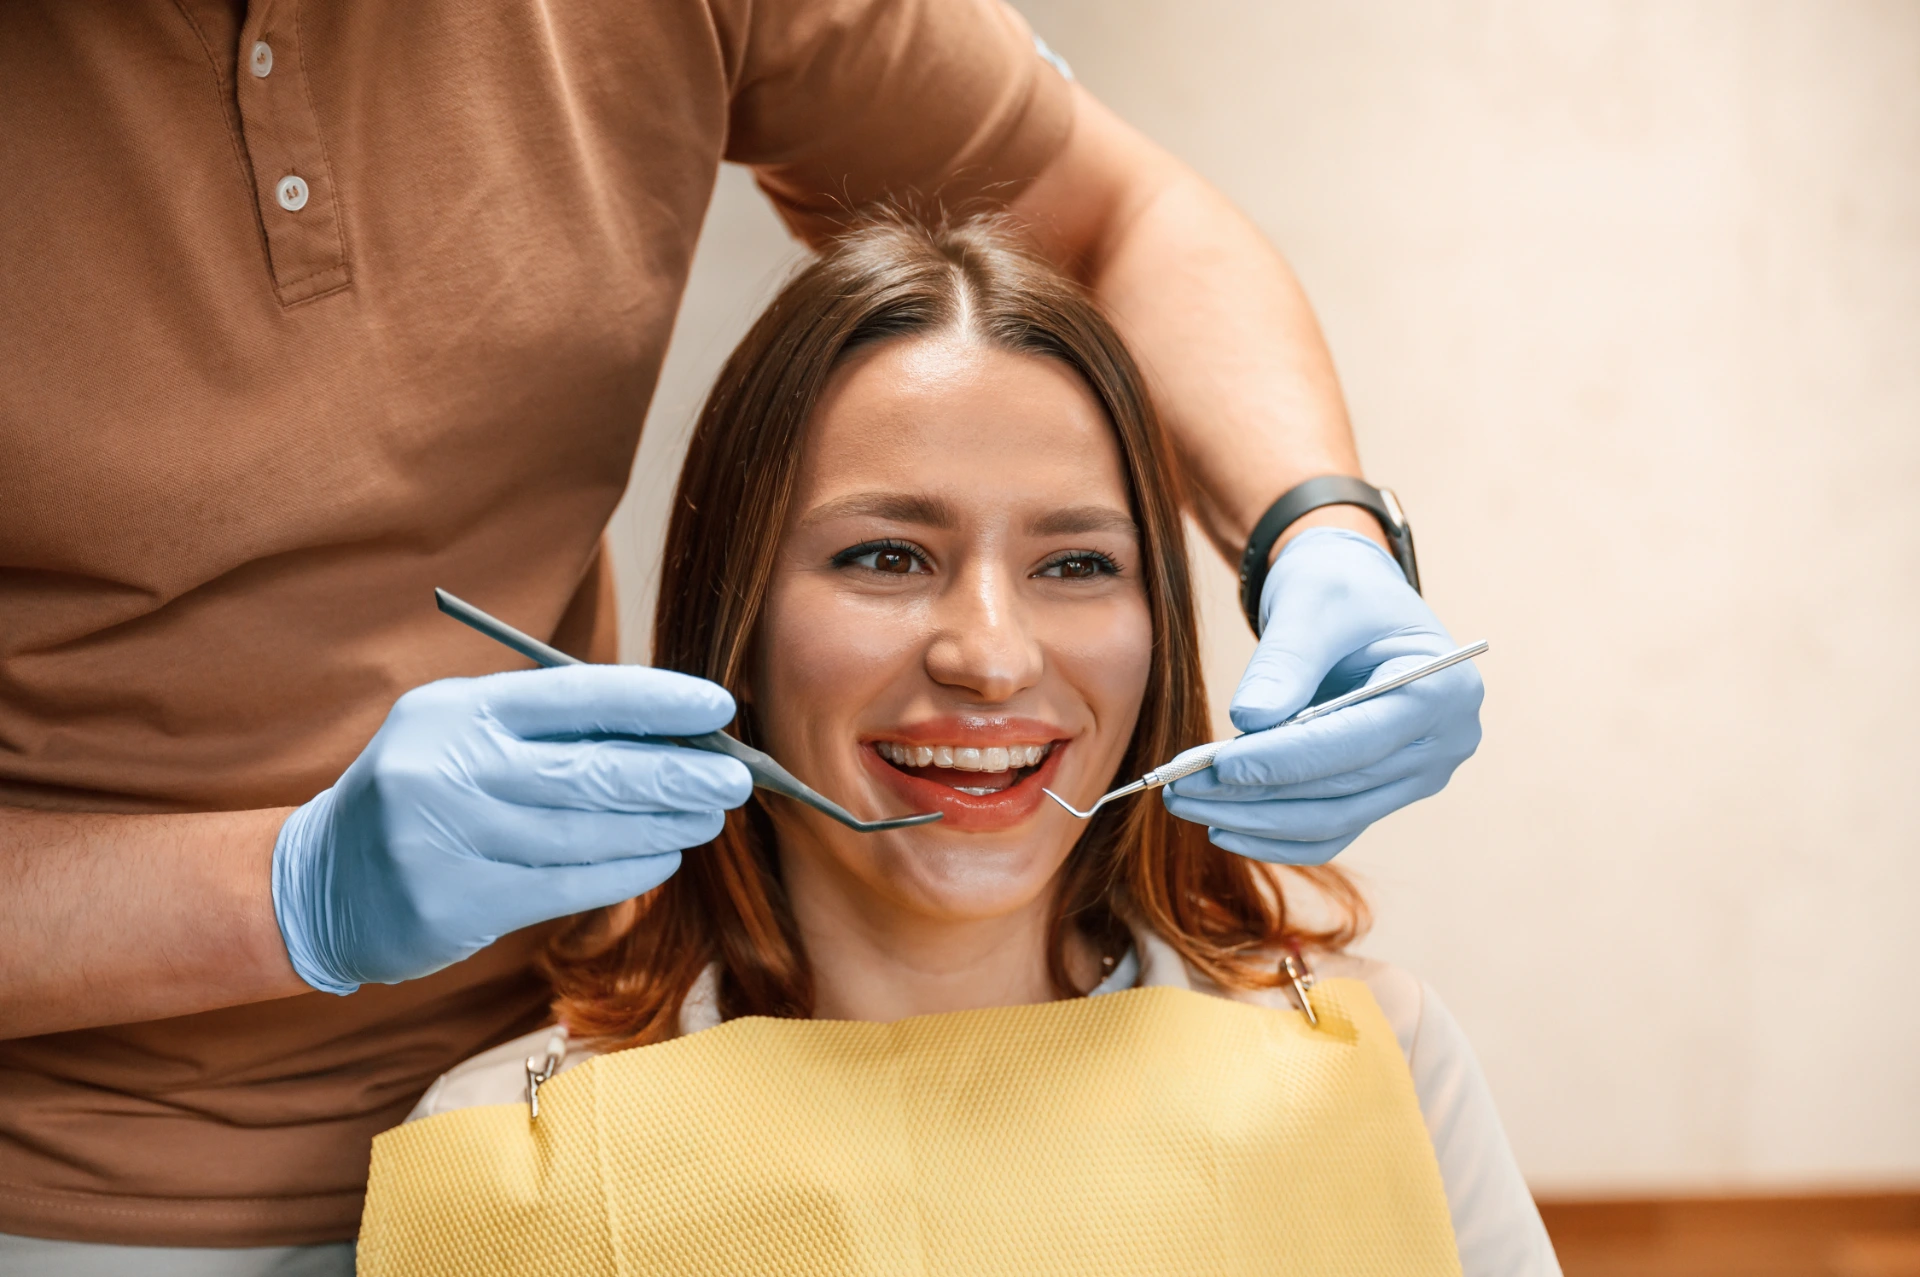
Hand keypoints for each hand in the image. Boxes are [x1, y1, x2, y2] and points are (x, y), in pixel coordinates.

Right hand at [272, 665, 752, 993]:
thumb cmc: (428, 790)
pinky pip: (563, 885)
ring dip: (660, 826)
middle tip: (737, 778)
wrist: (322, 880)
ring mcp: (447, 838)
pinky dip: (624, 872)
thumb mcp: (468, 734)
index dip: (655, 701)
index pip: (574, 695)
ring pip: (584, 834)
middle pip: (590, 770)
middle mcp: (448, 767)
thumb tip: (674, 732)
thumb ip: (553, 730)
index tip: (718, 708)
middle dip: (676, 773)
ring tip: (708, 818)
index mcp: (458, 708)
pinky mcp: (454, 902)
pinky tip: (663, 859)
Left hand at [1163, 528, 1482, 863]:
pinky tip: (1222, 826)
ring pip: (1330, 819)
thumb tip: (1248, 719)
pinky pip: (1330, 829)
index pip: (1356, 743)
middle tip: (1181, 788)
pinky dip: (1275, 835)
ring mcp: (1419, 775)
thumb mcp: (1311, 604)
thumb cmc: (1340, 588)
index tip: (1219, 764)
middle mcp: (1443, 743)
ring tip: (1187, 801)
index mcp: (1442, 690)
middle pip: (1341, 789)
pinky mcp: (1387, 793)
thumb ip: (1285, 661)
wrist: (1355, 598)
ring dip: (1254, 818)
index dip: (1284, 759)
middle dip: (1255, 791)